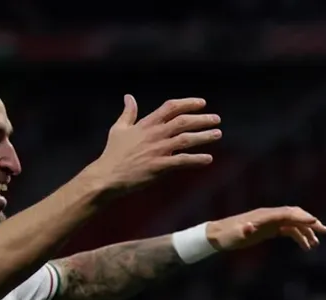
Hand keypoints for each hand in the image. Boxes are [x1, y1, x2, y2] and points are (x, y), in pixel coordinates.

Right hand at [87, 96, 221, 191]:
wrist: (107, 175)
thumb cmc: (113, 153)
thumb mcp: (119, 129)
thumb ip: (128, 113)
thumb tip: (128, 96)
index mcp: (146, 124)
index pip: (170, 107)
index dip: (188, 103)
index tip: (202, 103)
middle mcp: (154, 134)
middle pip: (183, 122)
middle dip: (202, 119)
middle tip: (217, 119)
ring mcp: (157, 150)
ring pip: (186, 139)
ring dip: (204, 136)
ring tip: (218, 134)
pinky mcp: (159, 166)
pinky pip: (182, 161)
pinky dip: (196, 160)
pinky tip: (209, 159)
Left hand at [206, 206, 325, 251]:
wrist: (218, 235)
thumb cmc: (226, 236)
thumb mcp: (233, 235)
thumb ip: (243, 231)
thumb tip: (249, 227)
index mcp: (264, 216)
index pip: (287, 213)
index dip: (302, 217)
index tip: (315, 223)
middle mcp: (269, 216)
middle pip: (294, 215)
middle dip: (310, 222)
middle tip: (324, 230)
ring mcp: (270, 222)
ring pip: (293, 224)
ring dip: (306, 232)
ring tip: (316, 244)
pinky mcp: (269, 229)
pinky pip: (288, 230)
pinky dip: (299, 237)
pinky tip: (305, 247)